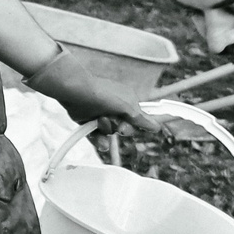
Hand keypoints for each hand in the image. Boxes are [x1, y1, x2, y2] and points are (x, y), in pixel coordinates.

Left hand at [25, 47, 163, 135]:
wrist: (76, 92)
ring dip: (107, 130)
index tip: (146, 126)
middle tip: (119, 125)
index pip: (140, 117)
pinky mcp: (89, 123)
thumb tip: (157, 127)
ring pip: (111, 133)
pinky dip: (98, 140)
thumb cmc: (104, 94)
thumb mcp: (127, 106)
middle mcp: (116, 109)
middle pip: (126, 129)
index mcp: (128, 102)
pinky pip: (97, 137)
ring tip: (100, 121)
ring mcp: (102, 116)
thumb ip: (142, 118)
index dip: (142, 124)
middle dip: (122, 128)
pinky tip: (100, 141)